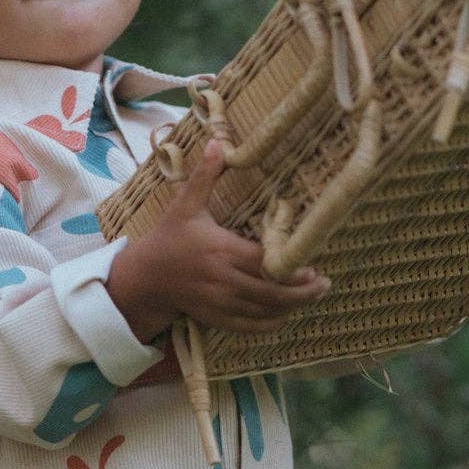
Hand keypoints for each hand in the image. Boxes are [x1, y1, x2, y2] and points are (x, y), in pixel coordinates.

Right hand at [106, 138, 332, 338]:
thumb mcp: (185, 205)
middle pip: (269, 293)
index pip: (262, 264)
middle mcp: (221, 280)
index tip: (312, 268)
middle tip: (324, 285)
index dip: (289, 270)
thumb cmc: (169, 238)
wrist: (145, 278)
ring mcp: (218, 302)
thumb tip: (217, 142)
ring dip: (291, 308)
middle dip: (301, 293)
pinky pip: (248, 326)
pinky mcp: (214, 317)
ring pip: (262, 312)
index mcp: (219, 250)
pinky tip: (286, 315)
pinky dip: (270, 323)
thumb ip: (204, 176)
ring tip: (312, 296)